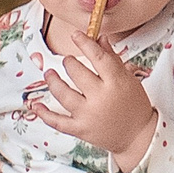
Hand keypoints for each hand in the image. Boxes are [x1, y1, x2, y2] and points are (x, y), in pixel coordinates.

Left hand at [29, 32, 157, 166]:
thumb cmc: (134, 107)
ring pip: (63, 94)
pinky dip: (44, 113)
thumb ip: (113, 59)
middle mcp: (101, 98)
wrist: (138, 137)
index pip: (98, 57)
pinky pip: (57, 121)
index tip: (76, 35)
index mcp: (116, 83)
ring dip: (53, 81)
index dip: (85, 43)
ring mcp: (88, 115)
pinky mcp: (80, 129)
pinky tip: (36, 105)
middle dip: (69, 63)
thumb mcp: (129, 80)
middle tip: (68, 60)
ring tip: (49, 74)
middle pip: (77, 73)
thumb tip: (100, 39)